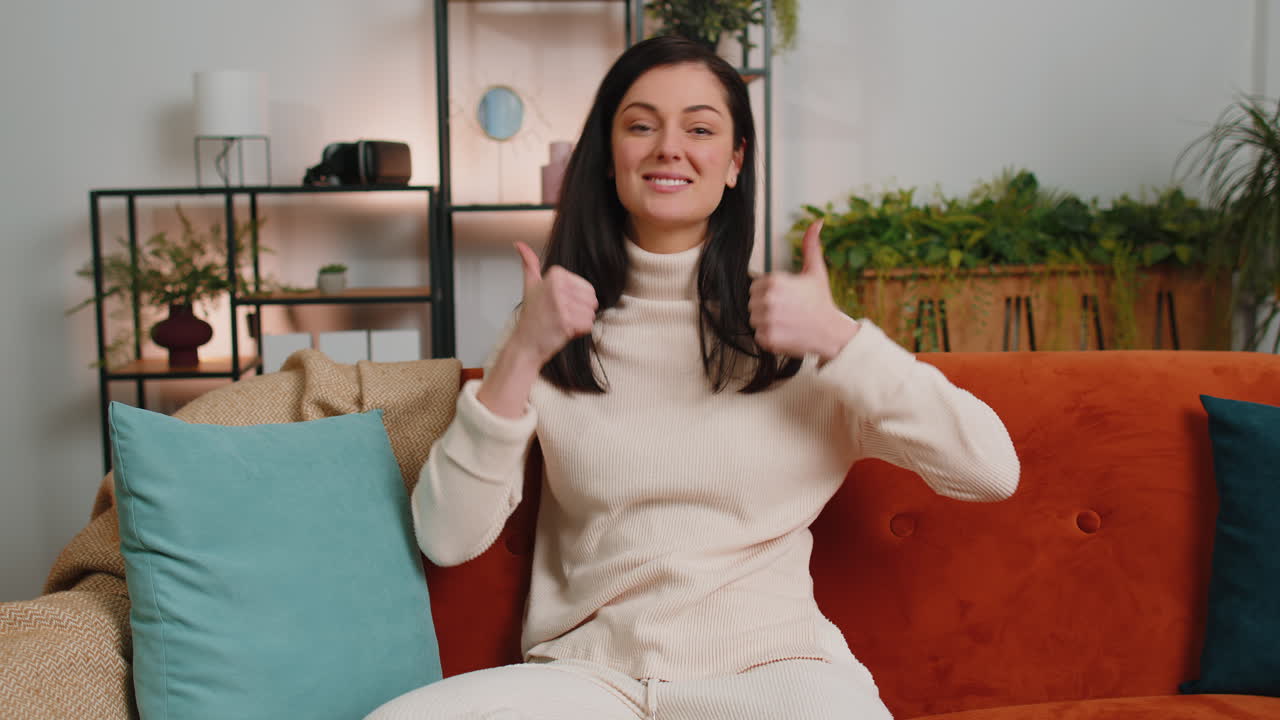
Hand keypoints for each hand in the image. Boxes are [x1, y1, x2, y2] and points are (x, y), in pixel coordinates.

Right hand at [510, 241, 598, 366]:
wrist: (525, 344)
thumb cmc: (532, 316)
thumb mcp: (530, 285)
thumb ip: (529, 263)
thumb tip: (519, 244)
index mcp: (556, 274)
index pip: (588, 288)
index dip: (577, 301)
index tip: (557, 305)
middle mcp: (558, 286)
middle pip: (592, 300)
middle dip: (580, 312)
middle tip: (560, 316)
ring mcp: (562, 304)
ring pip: (591, 313)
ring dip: (580, 322)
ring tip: (561, 323)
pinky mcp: (566, 322)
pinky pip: (589, 325)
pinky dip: (579, 332)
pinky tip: (563, 331)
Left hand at [748, 220, 858, 363]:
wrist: (832, 333)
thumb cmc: (822, 302)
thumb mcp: (816, 271)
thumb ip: (810, 245)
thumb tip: (817, 222)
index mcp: (775, 282)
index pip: (755, 287)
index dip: (769, 293)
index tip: (785, 299)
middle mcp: (769, 300)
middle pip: (752, 303)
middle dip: (766, 307)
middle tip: (787, 311)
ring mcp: (767, 320)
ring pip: (754, 320)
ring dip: (766, 322)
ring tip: (786, 322)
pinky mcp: (768, 338)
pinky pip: (758, 336)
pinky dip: (769, 337)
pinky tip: (785, 333)